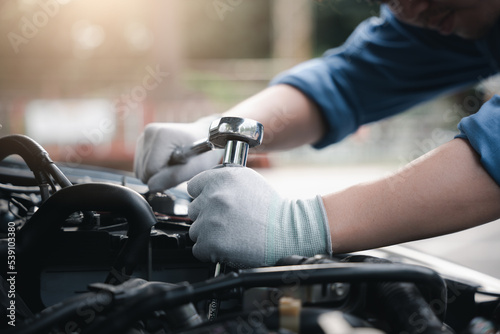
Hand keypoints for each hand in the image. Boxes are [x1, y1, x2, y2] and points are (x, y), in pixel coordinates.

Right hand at [134, 115, 222, 191]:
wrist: (206, 137)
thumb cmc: (204, 151)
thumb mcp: (197, 167)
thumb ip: (174, 177)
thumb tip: (151, 186)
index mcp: (162, 135)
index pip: (151, 170)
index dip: (166, 177)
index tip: (182, 168)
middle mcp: (149, 133)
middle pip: (144, 171)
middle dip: (161, 175)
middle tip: (180, 167)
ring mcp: (144, 136)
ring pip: (141, 171)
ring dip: (157, 173)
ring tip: (175, 164)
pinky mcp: (142, 141)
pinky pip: (141, 167)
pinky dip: (154, 169)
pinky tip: (168, 161)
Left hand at [187, 167, 331, 267]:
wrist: (287, 232)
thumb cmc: (271, 209)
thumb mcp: (247, 180)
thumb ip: (222, 180)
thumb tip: (203, 186)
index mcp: (222, 177)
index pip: (193, 187)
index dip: (204, 196)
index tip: (214, 204)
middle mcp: (214, 196)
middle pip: (193, 209)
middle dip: (206, 216)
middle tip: (228, 220)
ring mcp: (211, 220)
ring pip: (195, 230)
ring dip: (209, 234)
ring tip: (231, 233)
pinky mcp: (211, 242)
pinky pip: (199, 248)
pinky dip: (211, 251)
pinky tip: (229, 244)